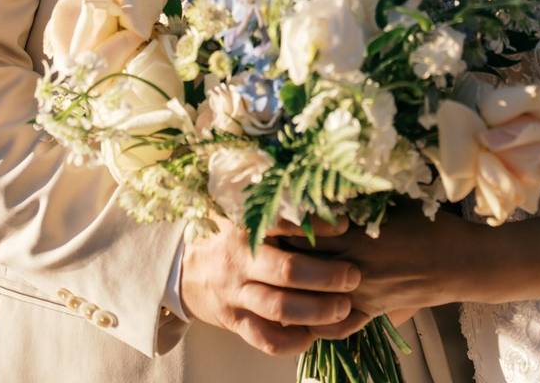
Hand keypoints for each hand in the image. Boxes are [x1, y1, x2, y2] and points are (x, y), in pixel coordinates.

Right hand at [180, 217, 360, 355]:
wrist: (186, 271)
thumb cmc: (230, 236)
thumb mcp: (244, 214)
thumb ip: (277, 208)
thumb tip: (326, 197)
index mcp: (245, 228)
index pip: (282, 224)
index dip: (315, 226)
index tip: (344, 226)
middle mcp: (240, 260)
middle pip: (287, 270)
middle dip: (326, 276)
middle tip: (353, 276)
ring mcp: (236, 294)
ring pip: (279, 308)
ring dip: (317, 311)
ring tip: (343, 308)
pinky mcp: (235, 321)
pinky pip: (265, 339)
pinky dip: (292, 341)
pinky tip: (313, 335)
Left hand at [293, 205, 482, 339]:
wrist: (462, 261)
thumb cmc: (432, 224)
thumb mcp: (395, 202)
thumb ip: (361, 199)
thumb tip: (333, 183)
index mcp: (356, 236)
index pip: (303, 232)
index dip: (286, 224)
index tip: (280, 217)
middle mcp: (353, 267)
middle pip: (301, 263)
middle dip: (285, 253)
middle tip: (277, 243)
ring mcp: (361, 294)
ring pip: (313, 295)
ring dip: (298, 286)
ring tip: (285, 274)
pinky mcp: (373, 311)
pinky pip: (337, 325)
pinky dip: (319, 320)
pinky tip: (309, 308)